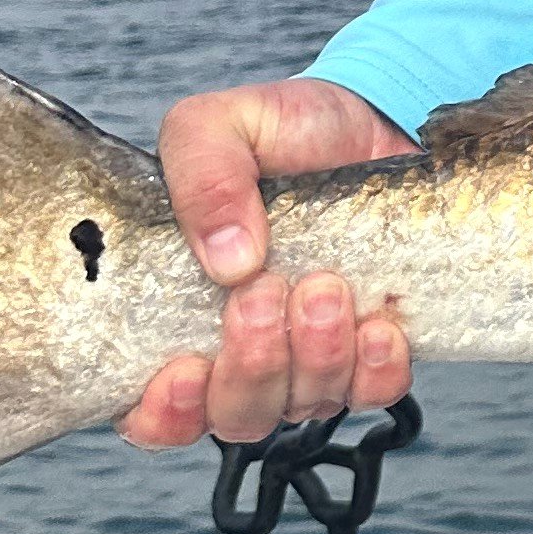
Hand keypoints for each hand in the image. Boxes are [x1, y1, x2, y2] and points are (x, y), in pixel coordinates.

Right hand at [121, 77, 417, 453]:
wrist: (371, 118)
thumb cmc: (279, 131)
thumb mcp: (217, 126)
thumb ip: (202, 177)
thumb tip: (229, 261)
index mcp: (176, 315)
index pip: (153, 412)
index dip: (165, 413)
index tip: (185, 369)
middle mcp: (241, 352)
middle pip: (237, 414)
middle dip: (253, 364)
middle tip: (268, 290)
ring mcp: (311, 359)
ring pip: (306, 406)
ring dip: (316, 355)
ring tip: (326, 285)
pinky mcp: (374, 350)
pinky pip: (376, 392)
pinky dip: (377, 367)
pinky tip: (379, 324)